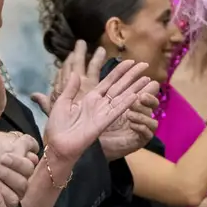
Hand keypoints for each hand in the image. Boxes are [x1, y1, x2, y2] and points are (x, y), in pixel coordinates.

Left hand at [0, 130, 36, 206]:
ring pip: (15, 195)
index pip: (29, 164)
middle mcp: (16, 184)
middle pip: (23, 180)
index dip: (19, 161)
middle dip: (8, 172)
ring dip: (1, 184)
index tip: (4, 156)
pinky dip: (0, 203)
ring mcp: (9, 200)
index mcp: (15, 168)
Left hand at [41, 58, 153, 172]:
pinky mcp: (103, 122)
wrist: (58, 144)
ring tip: (148, 80)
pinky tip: (136, 96)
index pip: (108, 81)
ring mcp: (103, 113)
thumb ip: (70, 88)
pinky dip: (126, 103)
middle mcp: (100, 104)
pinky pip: (116, 111)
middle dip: (132, 76)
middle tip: (145, 65)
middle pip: (120, 87)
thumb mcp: (62, 102)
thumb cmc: (58, 126)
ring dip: (135, 88)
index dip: (119, 71)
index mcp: (90, 98)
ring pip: (123, 98)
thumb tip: (74, 73)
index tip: (130, 61)